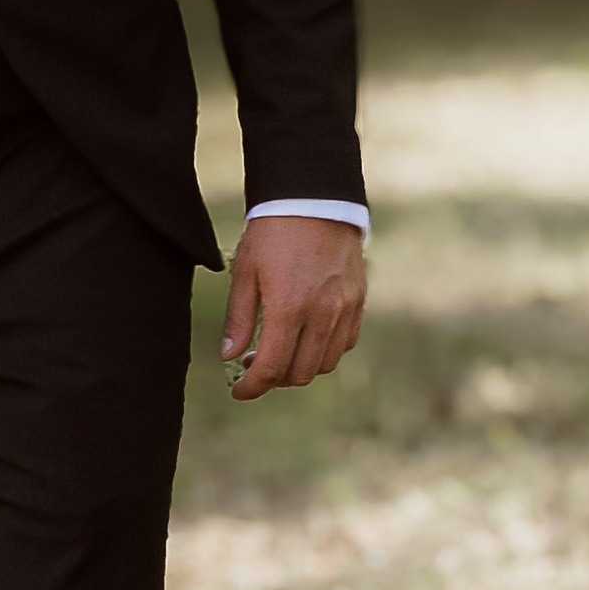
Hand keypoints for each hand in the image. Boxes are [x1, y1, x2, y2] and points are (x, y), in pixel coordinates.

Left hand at [220, 217, 365, 399]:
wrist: (314, 199)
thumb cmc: (272, 232)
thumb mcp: (245, 273)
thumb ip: (239, 319)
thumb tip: (230, 357)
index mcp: (289, 308)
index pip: (272, 368)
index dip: (252, 387)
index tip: (238, 391)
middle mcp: (322, 314)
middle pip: (300, 373)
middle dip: (274, 379)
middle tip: (254, 367)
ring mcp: (345, 308)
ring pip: (325, 363)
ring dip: (300, 368)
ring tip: (279, 352)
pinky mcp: (358, 300)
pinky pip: (345, 343)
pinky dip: (324, 351)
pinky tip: (306, 337)